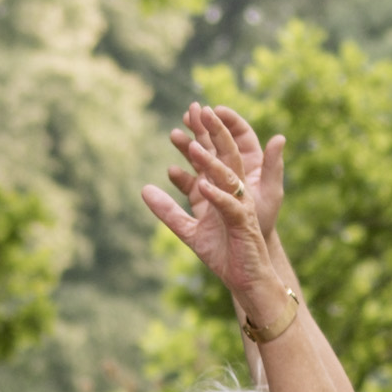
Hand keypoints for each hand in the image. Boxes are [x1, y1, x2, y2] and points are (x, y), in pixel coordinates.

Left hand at [140, 105, 300, 333]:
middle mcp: (236, 193)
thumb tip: (144, 189)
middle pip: (225, 156)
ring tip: (193, 147)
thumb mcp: (189, 231)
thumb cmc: (224, 256)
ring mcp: (242, 207)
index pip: (214, 156)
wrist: (246, 282)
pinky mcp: (245, 225)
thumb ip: (168, 211)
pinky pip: (231, 207)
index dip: (203, 134)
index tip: (188, 113)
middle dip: (212, 133)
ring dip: (210, 163)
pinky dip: (217, 197)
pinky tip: (203, 188)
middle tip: (197, 110)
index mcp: (224, 191)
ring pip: (228, 178)